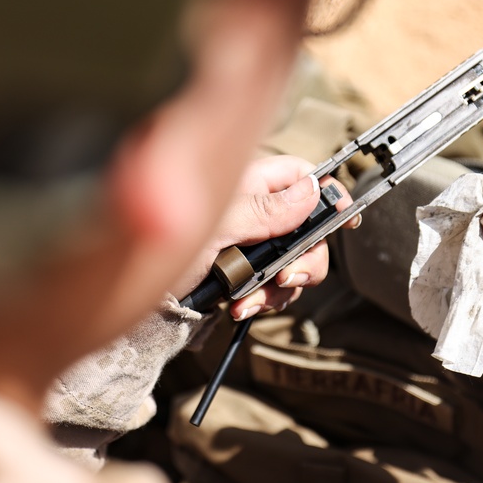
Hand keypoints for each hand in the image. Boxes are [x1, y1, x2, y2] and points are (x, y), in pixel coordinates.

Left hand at [172, 155, 357, 319]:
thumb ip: (265, 209)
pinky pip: (274, 289)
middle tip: (289, 274)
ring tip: (254, 297)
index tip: (346, 214)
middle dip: (306, 257)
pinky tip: (240, 306)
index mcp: (248, 185)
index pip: (300, 176)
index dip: (326, 193)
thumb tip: (310, 191)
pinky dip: (263, 300)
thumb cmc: (162, 246)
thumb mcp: (217, 224)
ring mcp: (250, 246)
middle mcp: (254, 214)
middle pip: (308, 228)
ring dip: (283, 286)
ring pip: (296, 263)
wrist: (137, 299)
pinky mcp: (244, 276)